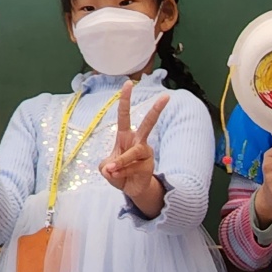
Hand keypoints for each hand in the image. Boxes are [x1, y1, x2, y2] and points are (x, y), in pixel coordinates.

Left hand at [101, 79, 167, 211]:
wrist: (131, 189)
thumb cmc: (118, 173)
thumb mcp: (106, 168)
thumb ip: (107, 166)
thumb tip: (113, 168)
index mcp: (125, 136)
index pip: (124, 114)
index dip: (125, 99)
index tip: (128, 83)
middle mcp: (138, 141)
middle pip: (149, 124)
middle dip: (156, 110)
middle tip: (166, 96)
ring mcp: (145, 153)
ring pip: (132, 153)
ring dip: (120, 162)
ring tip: (112, 170)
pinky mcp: (148, 165)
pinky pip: (132, 167)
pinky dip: (121, 173)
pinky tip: (118, 177)